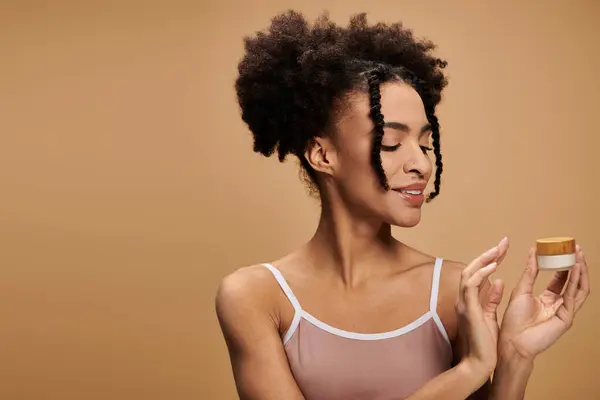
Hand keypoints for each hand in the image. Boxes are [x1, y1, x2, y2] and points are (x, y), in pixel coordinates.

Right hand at [456, 238, 508, 382]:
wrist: (478, 363)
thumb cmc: (484, 344)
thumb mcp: (490, 317)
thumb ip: (491, 299)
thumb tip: (499, 281)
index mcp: (468, 301)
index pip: (477, 274)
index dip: (489, 260)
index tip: (502, 250)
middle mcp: (463, 299)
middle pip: (471, 269)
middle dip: (487, 254)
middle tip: (503, 243)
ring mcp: (464, 303)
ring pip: (469, 273)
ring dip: (484, 260)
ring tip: (499, 250)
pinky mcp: (468, 309)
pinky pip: (471, 285)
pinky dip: (481, 274)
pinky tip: (493, 266)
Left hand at [499, 245, 589, 360]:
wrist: (512, 340)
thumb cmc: (513, 320)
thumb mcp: (522, 289)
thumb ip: (530, 271)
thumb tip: (533, 252)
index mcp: (548, 299)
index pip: (561, 278)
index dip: (563, 264)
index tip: (563, 249)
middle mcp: (559, 304)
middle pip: (573, 281)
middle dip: (576, 264)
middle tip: (576, 248)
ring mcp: (565, 311)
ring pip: (578, 288)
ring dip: (580, 271)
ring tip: (579, 255)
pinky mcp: (567, 317)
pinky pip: (574, 296)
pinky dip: (576, 281)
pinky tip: (575, 268)